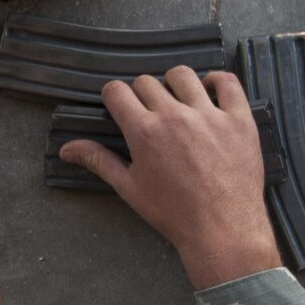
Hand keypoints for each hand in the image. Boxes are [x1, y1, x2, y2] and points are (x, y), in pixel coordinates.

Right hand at [57, 67, 281, 290]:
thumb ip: (99, 161)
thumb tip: (66, 149)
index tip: (120, 107)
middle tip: (150, 114)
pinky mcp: (239, 119)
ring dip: (174, 83)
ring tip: (178, 101)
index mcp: (143, 131)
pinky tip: (209, 93)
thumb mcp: (129, 188)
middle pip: (147, 82)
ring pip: (183, 75)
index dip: (114, 96)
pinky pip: (227, 82)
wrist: (222, 228)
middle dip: (141, 94)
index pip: (117, 91)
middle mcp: (174, 116)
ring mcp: (209, 114)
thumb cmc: (172, 213)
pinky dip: (216, 81)